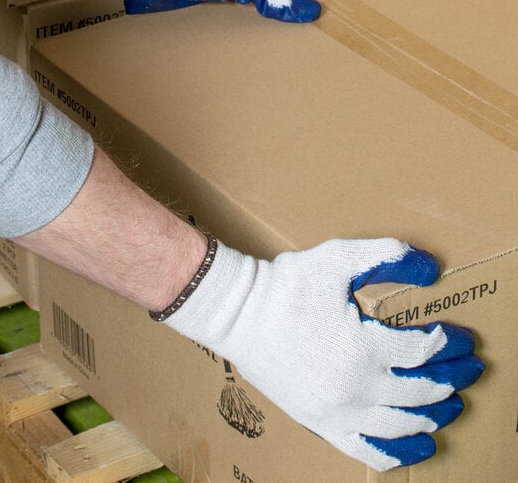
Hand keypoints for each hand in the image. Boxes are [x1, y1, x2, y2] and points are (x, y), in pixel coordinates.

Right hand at [160, 237, 484, 470]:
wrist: (238, 315)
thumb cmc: (285, 286)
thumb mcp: (337, 258)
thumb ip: (388, 256)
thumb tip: (431, 270)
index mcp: (363, 347)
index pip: (423, 350)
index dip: (450, 342)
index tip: (463, 337)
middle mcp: (355, 387)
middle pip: (421, 389)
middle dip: (452, 377)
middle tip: (470, 368)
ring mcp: (337, 411)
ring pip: (402, 424)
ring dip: (435, 414)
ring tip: (453, 404)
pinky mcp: (320, 422)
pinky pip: (368, 450)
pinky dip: (399, 453)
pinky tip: (419, 446)